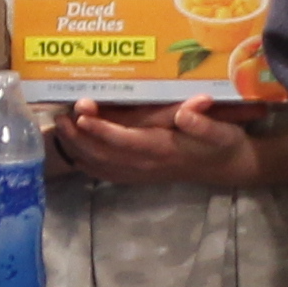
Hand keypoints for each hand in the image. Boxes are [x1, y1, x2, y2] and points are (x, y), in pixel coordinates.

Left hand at [55, 99, 271, 186]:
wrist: (227, 168)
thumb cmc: (223, 144)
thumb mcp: (222, 132)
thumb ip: (203, 124)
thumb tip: (185, 112)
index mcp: (163, 150)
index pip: (126, 141)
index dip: (102, 129)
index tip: (82, 113)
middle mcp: (147, 164)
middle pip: (104, 154)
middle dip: (79, 136)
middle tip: (61, 115)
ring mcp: (141, 172)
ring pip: (100, 164)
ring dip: (77, 147)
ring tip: (60, 125)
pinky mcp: (139, 175)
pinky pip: (106, 172)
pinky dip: (86, 161)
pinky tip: (73, 148)